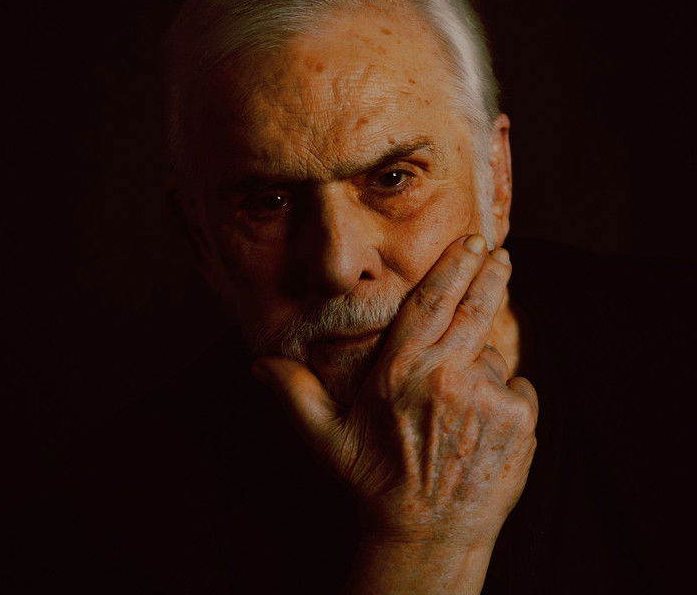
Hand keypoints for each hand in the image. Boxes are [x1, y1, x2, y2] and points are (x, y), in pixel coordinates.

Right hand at [252, 235, 537, 588]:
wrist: (429, 534)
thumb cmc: (374, 482)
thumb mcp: (328, 437)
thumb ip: (296, 393)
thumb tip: (258, 364)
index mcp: (400, 371)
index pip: (430, 302)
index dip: (452, 267)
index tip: (471, 242)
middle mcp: (445, 375)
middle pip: (475, 308)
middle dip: (490, 275)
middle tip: (501, 254)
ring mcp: (486, 396)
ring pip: (494, 358)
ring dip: (483, 367)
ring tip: (461, 405)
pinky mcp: (519, 420)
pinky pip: (518, 389)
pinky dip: (506, 398)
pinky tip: (482, 425)